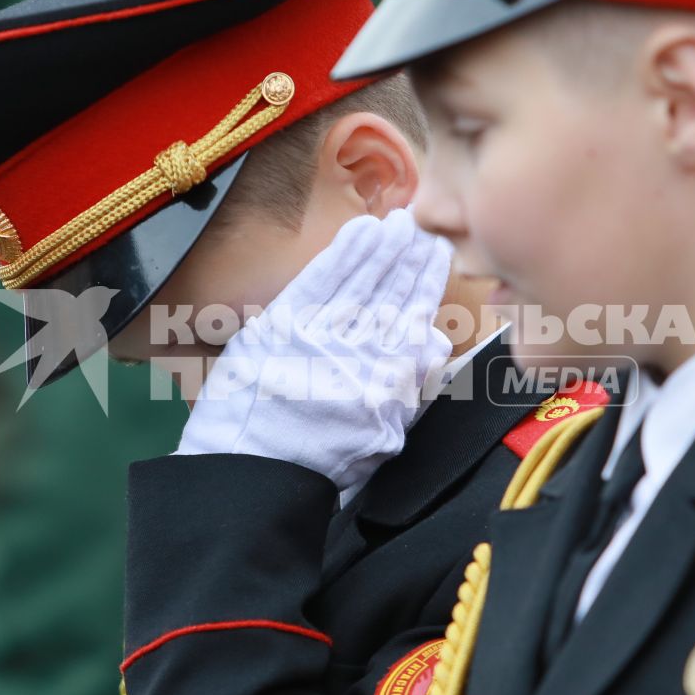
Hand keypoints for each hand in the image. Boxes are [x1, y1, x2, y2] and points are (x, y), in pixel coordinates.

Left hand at [177, 208, 453, 500]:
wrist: (254, 472)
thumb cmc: (318, 462)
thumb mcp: (382, 438)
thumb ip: (411, 387)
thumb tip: (435, 342)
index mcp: (386, 377)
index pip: (416, 314)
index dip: (429, 280)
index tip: (441, 253)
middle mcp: (357, 349)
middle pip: (390, 290)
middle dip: (409, 254)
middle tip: (424, 225)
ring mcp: (318, 333)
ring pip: (359, 278)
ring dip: (382, 245)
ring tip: (399, 221)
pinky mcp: (281, 324)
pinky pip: (320, 278)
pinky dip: (343, 251)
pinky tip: (361, 230)